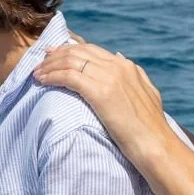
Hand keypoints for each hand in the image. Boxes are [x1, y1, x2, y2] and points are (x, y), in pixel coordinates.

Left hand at [34, 43, 169, 165]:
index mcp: (126, 66)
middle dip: (56, 55)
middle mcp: (117, 66)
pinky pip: (68, 76)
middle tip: (40, 62)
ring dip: (50, 66)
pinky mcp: (100, 91)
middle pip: (78, 52)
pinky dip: (52, 76)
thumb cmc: (150, 128)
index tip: (53, 55)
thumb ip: (134, 75)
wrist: (156, 145)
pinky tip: (42, 81)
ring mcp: (109, 77)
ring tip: (37, 73)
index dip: (69, 50)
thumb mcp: (147, 93)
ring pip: (70, 61)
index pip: (91, 50)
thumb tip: (120, 57)